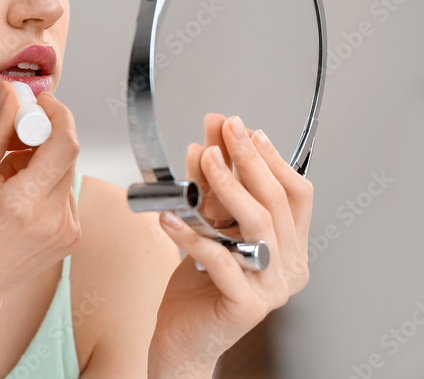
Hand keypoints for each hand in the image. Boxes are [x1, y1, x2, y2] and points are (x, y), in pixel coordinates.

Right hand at [0, 80, 80, 307]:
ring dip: (41, 161)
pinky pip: (65, 191)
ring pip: (66, 171)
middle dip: (41, 135)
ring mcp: (68, 231)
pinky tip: (17, 196)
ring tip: (6, 178)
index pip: (64, 142)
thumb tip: (10, 93)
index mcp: (25, 203)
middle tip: (8, 139)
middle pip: (66, 153)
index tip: (35, 102)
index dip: (55, 113)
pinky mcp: (71, 237)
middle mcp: (55, 219)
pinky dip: (45, 183)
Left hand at [148, 113, 313, 377]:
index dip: (274, 160)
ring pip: (256, 225)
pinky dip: (192, 232)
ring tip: (204, 161)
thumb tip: (211, 143)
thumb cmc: (197, 283)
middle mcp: (290, 268)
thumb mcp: (209, 225)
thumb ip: (215, 189)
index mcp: (290, 247)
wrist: (180, 335)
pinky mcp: (247, 305)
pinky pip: (221, 259)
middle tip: (224, 131)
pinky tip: (169, 215)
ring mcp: (272, 288)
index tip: (247, 131)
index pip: (297, 195)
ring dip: (227, 186)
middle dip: (248, 160)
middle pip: (276, 203)